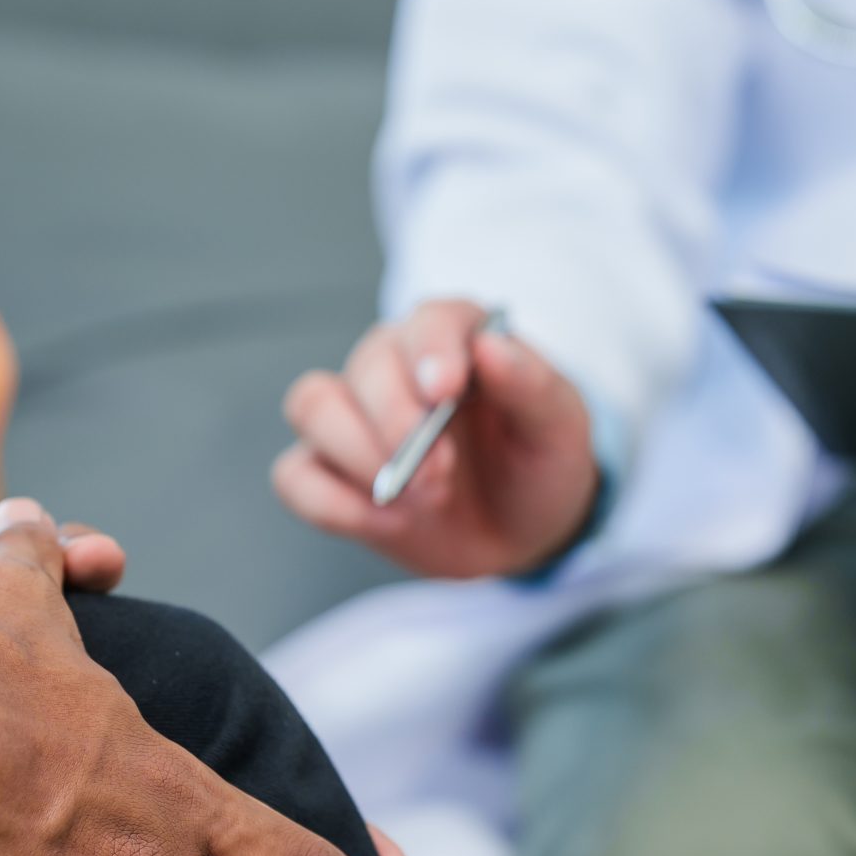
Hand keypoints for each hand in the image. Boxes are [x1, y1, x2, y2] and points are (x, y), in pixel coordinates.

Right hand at [274, 298, 601, 578]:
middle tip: (441, 475)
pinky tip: (386, 523)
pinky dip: (332, 503)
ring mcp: (355, 418)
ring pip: (311, 405)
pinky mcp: (330, 471)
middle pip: (366, 366)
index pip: (429, 321)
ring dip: (358, 455)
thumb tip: (490, 347)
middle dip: (399, 425)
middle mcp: (395, 366)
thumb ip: (533, 384)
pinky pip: (294, 475)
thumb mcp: (560, 429)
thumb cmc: (538, 466)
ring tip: (417, 499)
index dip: (431, 350)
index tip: (444, 392)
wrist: (523, 534)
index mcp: (455, 340)